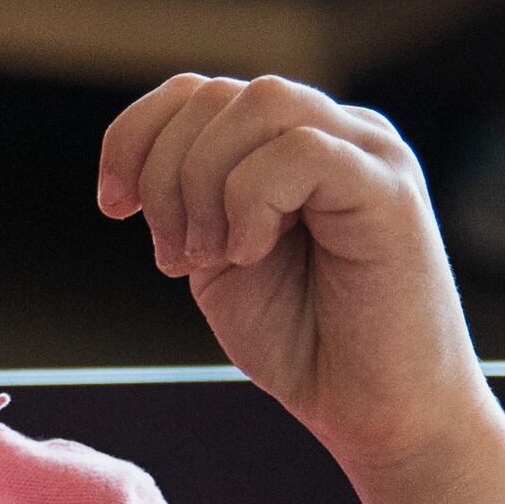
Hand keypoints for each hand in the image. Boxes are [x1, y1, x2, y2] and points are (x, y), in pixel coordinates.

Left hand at [97, 74, 499, 478]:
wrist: (376, 411)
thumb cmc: (304, 341)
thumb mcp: (215, 254)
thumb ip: (189, 196)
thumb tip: (142, 162)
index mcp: (291, 142)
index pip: (196, 91)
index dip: (134, 136)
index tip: (114, 206)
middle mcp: (336, 132)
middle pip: (216, 94)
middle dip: (164, 175)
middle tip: (176, 256)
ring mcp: (370, 153)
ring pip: (260, 103)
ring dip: (205, 184)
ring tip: (210, 256)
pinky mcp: (390, 190)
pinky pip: (302, 151)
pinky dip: (253, 201)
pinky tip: (252, 253)